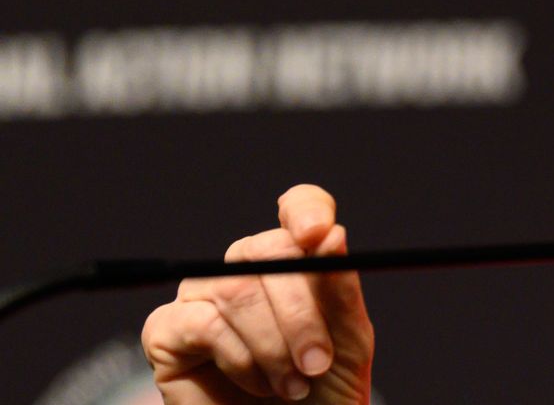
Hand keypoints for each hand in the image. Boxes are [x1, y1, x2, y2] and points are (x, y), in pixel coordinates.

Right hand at [141, 185, 374, 403]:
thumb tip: (332, 233)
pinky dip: (240, 359)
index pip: (299, 207)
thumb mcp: (347, 338)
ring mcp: (202, 298)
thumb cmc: (323, 391)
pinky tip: (258, 386)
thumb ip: (339, 288)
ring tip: (293, 386)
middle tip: (318, 362)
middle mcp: (244, 270)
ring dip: (273, 345)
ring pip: (235, 288)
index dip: (306, 210)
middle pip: (265, 250)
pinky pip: (202, 323)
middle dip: (299, 310)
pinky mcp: (166, 333)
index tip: (316, 234)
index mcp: (293, 260)